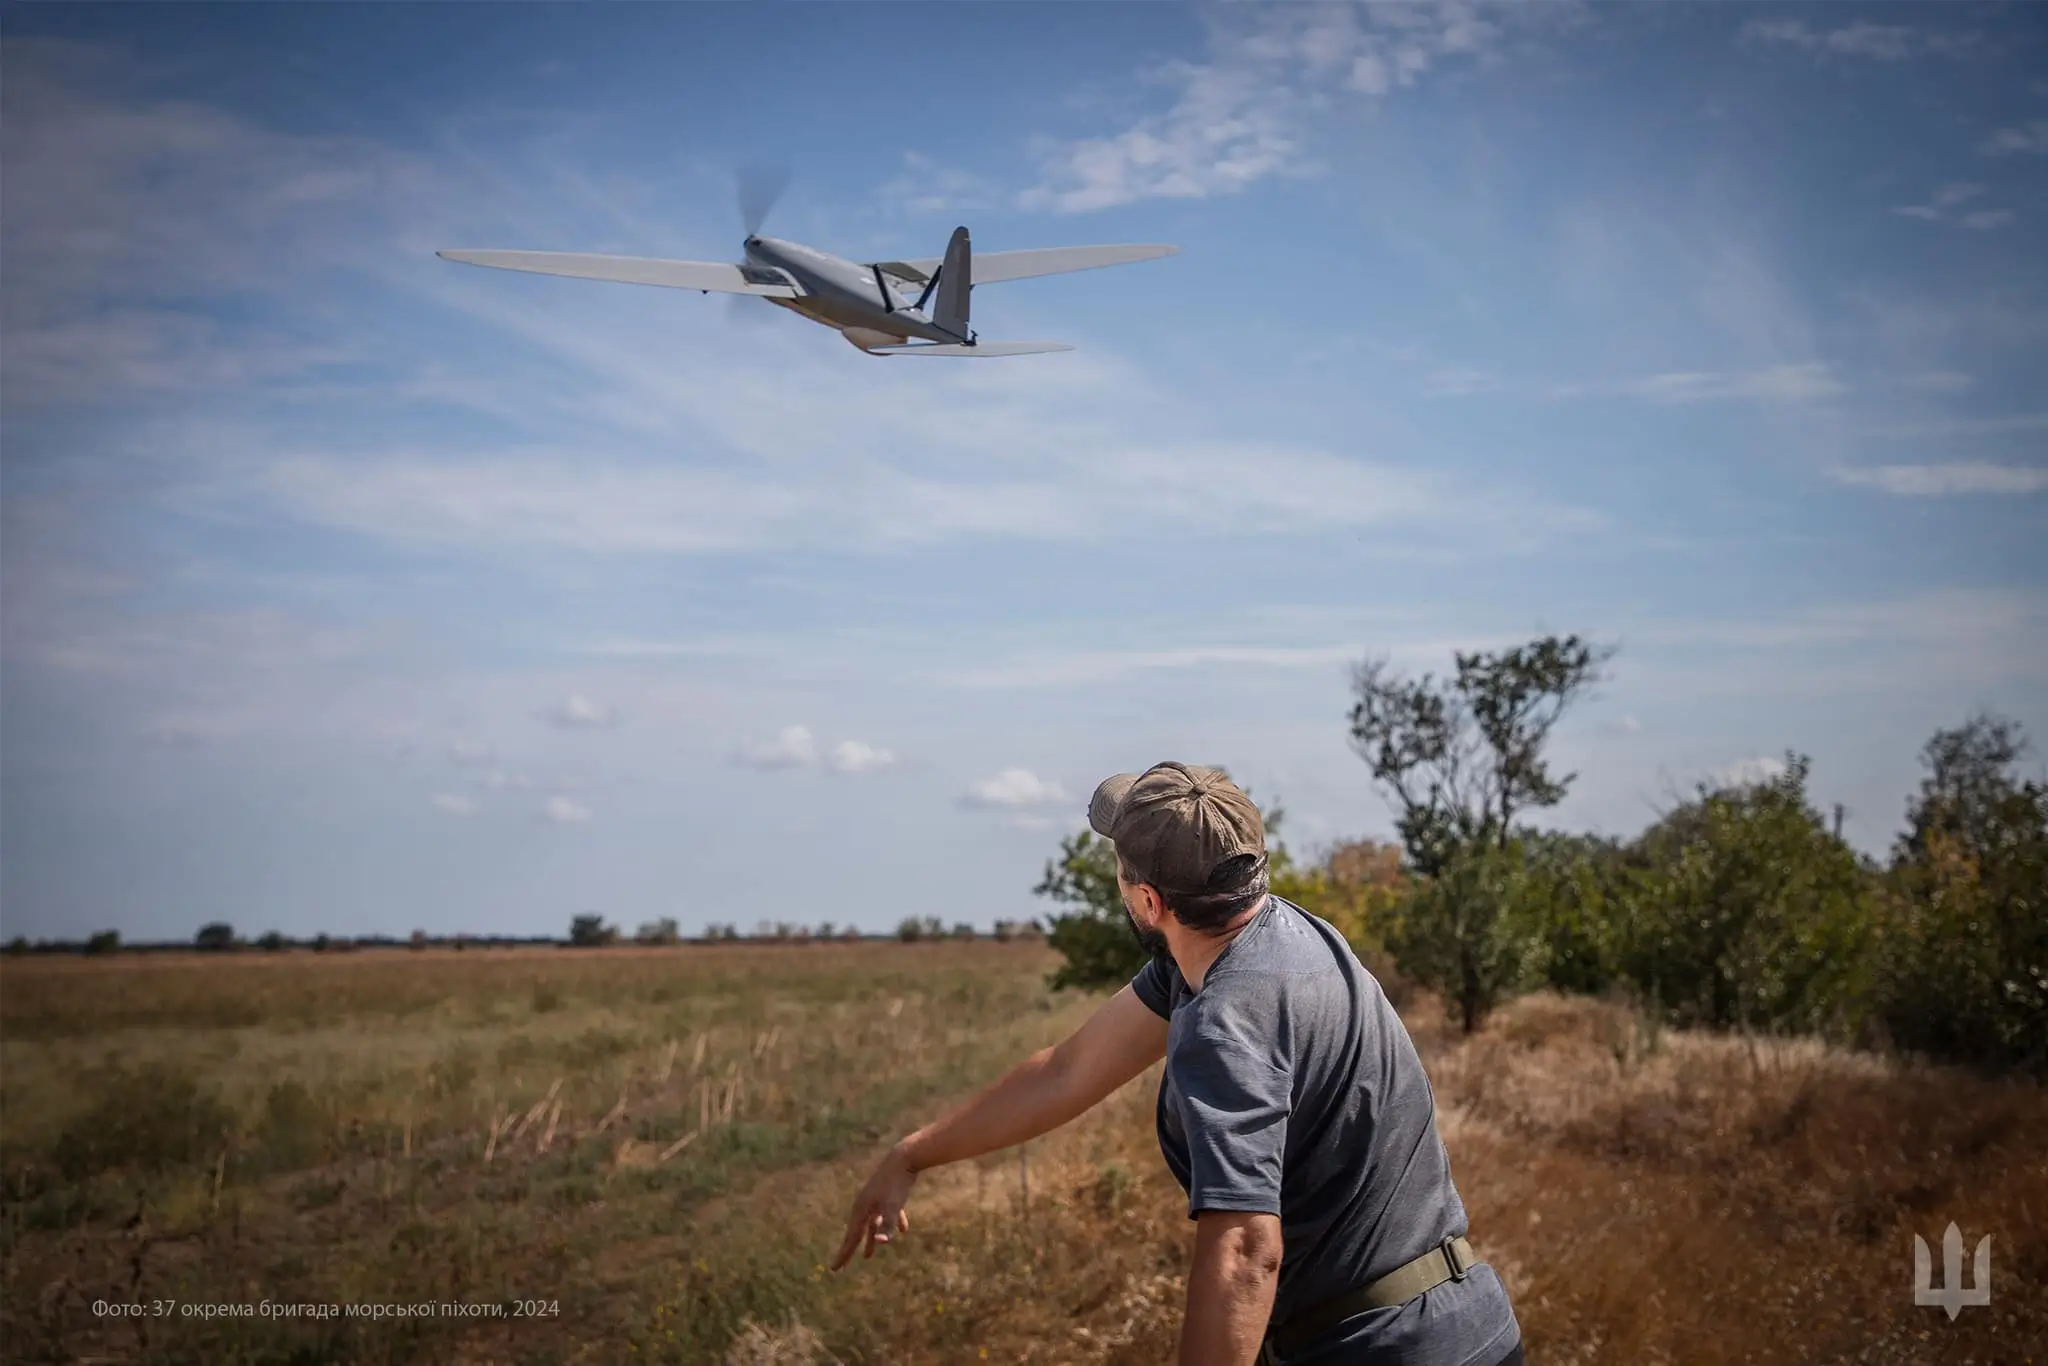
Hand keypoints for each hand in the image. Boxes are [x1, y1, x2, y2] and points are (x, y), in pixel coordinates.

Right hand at [830, 1144, 919, 1270]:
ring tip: (868, 1256)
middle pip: (856, 1232)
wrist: (904, 1158)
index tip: (834, 1269)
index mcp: (861, 1210)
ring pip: (871, 1225)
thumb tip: (880, 1242)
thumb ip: (888, 1226)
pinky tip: (904, 1230)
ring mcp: (875, 1200)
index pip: (851, 1238)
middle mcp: (865, 1205)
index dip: (844, 1255)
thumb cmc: (897, 1184)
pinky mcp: (887, 1195)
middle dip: (851, 1249)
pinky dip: (893, 1223)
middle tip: (842, 1266)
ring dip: (870, 1239)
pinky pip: (887, 1213)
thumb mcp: (893, 1207)